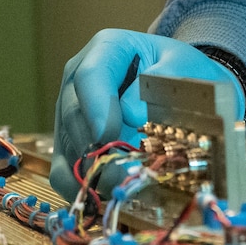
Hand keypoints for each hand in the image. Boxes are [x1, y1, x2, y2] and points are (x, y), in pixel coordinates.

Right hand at [50, 30, 244, 197]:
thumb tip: (132, 113)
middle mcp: (79, 76)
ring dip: (92, 170)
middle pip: (73, 112)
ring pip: (67, 144)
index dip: (96, 108)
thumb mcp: (183, 67)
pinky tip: (106, 195)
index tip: (108, 136)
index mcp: (106, 48)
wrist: (181, 86)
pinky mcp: (69, 142)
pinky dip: (81, 187)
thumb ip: (162, 80)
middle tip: (122, 174)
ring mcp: (70, 110)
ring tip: (124, 187)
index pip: (91, 75)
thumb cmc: (182, 74)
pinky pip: (62, 170)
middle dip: (95, 148)